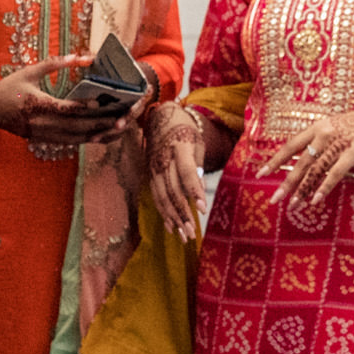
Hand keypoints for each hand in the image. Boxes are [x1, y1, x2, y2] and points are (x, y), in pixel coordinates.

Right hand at [0, 56, 129, 146]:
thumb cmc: (9, 87)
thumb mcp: (30, 71)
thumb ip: (55, 63)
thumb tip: (81, 56)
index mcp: (38, 105)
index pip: (67, 109)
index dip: (86, 108)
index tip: (103, 103)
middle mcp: (43, 123)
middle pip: (77, 127)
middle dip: (102, 124)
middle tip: (123, 118)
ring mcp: (44, 135)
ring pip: (76, 138)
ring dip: (99, 134)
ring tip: (119, 129)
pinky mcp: (44, 140)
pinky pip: (70, 142)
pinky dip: (87, 139)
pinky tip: (102, 136)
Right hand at [147, 102, 209, 240]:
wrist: (161, 118)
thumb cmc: (185, 131)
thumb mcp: (197, 143)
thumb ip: (198, 167)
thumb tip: (200, 192)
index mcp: (179, 147)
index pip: (186, 172)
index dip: (194, 191)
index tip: (203, 210)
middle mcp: (163, 159)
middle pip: (172, 190)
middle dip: (183, 213)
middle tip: (192, 233)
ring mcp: (154, 168)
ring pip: (162, 197)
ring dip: (173, 218)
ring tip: (184, 235)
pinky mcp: (150, 174)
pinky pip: (156, 197)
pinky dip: (163, 213)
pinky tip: (172, 227)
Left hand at [261, 101, 353, 207]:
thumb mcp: (337, 128)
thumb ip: (322, 142)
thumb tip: (308, 161)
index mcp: (318, 127)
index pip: (291, 145)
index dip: (275, 160)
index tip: (260, 174)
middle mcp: (324, 134)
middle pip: (300, 162)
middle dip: (286, 182)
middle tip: (274, 199)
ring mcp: (338, 143)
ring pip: (315, 170)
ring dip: (303, 190)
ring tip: (293, 205)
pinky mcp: (353, 152)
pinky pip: (335, 173)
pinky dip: (324, 187)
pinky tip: (315, 200)